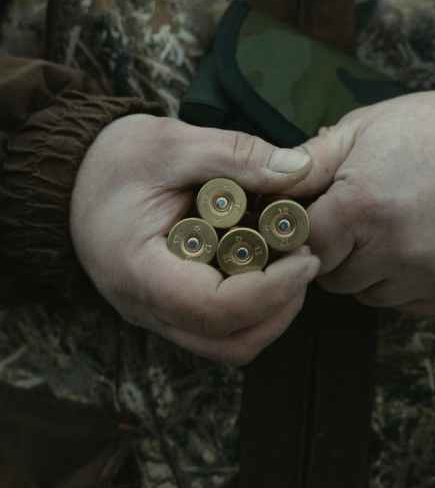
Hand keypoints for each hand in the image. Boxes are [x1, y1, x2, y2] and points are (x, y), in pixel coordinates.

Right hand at [70, 115, 318, 363]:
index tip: (307, 256)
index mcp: (138, 270)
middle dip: (280, 307)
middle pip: (229, 343)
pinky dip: (253, 305)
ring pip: (227, 345)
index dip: (272, 290)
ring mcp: (157, 313)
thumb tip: (300, 170)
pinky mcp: (170, 307)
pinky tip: (267, 262)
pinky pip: (219, 328)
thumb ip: (236, 154)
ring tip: (291, 262)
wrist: (75, 174)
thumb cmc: (115, 158)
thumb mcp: (172, 142)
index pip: (214, 309)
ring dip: (271, 313)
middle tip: (306, 258)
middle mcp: (145, 307)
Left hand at [290, 82, 434, 314]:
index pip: (302, 244)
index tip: (312, 216)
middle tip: (358, 216)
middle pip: (331, 276)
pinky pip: (406, 303)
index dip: (302, 229)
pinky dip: (403, 281)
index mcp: (362, 206)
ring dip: (368, 270)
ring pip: (367, 294)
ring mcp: (428, 277)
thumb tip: (267, 183)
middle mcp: (393, 251)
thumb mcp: (367, 127)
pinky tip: (421, 242)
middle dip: (335, 250)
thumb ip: (311, 160)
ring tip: (393, 225)